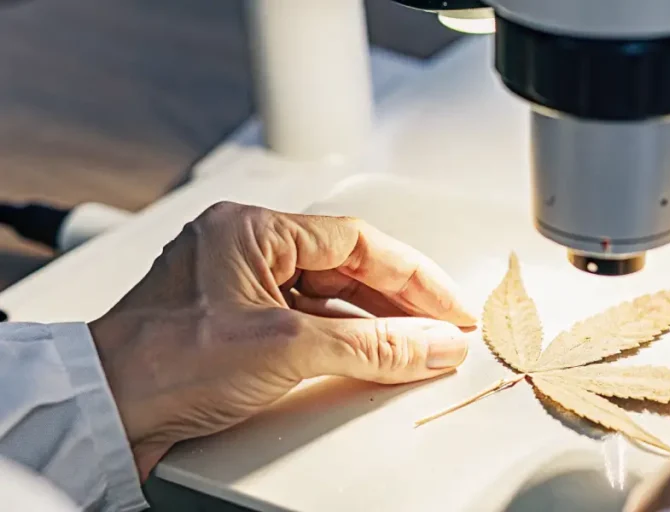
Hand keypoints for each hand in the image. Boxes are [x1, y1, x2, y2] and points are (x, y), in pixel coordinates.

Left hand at [89, 202, 476, 478]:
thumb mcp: (285, 348)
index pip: (356, 242)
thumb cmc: (161, 364)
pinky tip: (368, 356)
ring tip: (415, 346)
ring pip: (327, 295)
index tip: (447, 307)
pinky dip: (342, 339)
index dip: (413, 275)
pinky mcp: (236, 326)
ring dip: (373, 322)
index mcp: (250, 230)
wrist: (102, 412)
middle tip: (440, 329)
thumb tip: (430, 344)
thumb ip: (371, 345)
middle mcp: (244, 251)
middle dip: (398, 301)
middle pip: (345, 267)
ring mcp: (239, 288)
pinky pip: (305, 321)